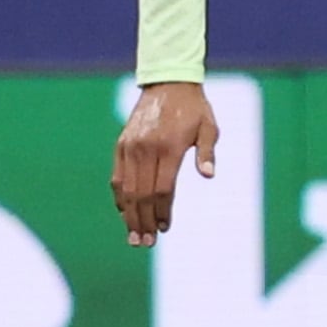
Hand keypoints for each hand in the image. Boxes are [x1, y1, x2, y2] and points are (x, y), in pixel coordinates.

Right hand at [112, 80, 219, 245]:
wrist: (168, 82)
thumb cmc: (194, 108)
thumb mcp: (209, 127)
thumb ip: (206, 153)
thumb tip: (208, 176)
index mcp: (168, 147)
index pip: (162, 189)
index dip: (162, 212)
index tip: (165, 228)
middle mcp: (145, 149)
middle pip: (141, 194)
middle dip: (143, 221)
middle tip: (146, 243)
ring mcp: (130, 147)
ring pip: (125, 188)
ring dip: (129, 215)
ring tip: (133, 236)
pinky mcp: (121, 144)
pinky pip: (117, 176)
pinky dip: (119, 196)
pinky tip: (124, 212)